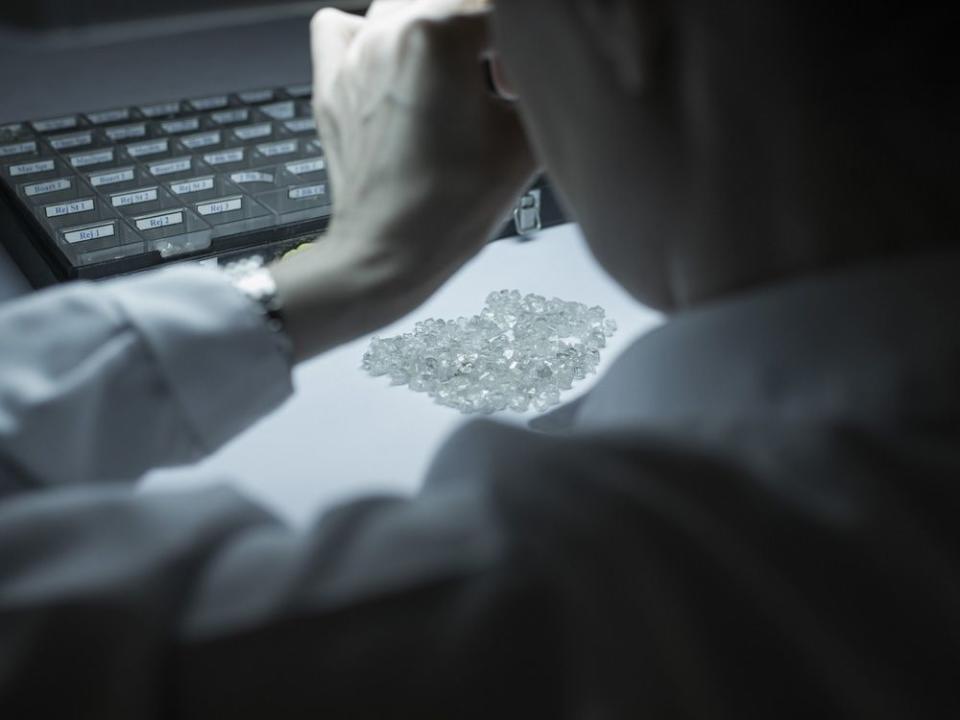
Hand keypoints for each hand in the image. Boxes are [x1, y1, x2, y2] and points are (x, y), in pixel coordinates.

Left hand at [271, 0, 535, 361]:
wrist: (388, 254)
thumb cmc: (449, 210)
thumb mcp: (526, 141)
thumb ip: (540, 83)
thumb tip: (546, 65)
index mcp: (437, 35)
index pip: (502, 9)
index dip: (525, 46)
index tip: (523, 83)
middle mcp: (388, 30)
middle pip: (454, 1)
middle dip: (486, 34)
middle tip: (500, 84)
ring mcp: (355, 54)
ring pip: (407, 5)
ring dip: (441, 30)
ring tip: (458, 76)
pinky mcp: (332, 80)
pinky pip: (349, 25)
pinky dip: (376, 34)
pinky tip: (399, 66)